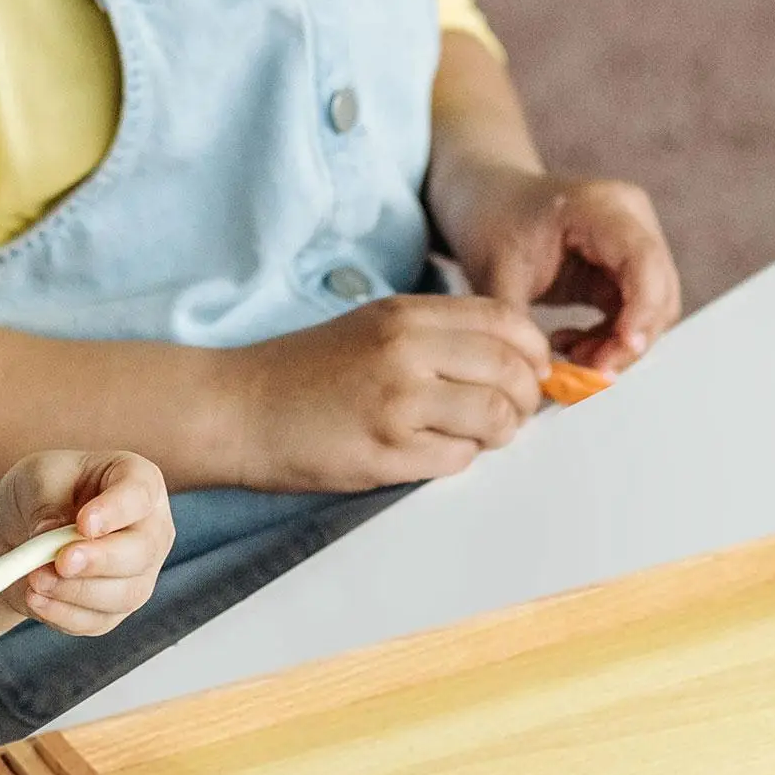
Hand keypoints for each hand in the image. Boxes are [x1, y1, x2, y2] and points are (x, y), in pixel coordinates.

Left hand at [0, 451, 173, 635]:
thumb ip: (47, 504)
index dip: (116, 511)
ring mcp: (139, 573)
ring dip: (76, 591)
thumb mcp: (38, 478)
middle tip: (62, 561)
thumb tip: (51, 536)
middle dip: (101, 560)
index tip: (84, 523)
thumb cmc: (41, 493)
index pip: (140, 495)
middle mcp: (151, 530)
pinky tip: (36, 598)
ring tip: (35, 578)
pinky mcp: (115, 608)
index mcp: (140, 483)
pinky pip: (98, 621)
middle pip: (142, 552)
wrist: (20, 529)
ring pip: (125, 594)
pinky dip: (63, 614)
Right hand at [235, 295, 552, 491]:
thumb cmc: (308, 372)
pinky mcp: (385, 452)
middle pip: (510, 371)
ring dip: (498, 433)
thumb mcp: (374, 328)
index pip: (506, 321)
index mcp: (406, 315)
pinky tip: (435, 453)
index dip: (535, 351)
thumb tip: (513, 361)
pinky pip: (457, 459)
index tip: (536, 372)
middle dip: (524, 399)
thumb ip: (439, 337)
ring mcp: (396, 403)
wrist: (238, 408)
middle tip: (511, 414)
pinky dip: (459, 460)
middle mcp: (405, 352)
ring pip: (493, 418)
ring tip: (477, 436)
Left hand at [450, 168, 681, 374]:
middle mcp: (631, 220)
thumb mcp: (496, 272)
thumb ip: (517, 322)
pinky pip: (635, 315)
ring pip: (653, 311)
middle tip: (587, 371)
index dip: (642, 311)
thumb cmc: (494, 222)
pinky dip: (610, 340)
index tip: (624, 351)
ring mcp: (634, 243)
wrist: (492, 202)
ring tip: (570, 355)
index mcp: (602, 207)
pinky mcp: (627, 269)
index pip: (642, 261)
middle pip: (658, 292)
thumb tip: (539, 375)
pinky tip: (572, 343)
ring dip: (618, 345)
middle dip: (628, 341)